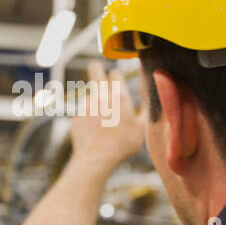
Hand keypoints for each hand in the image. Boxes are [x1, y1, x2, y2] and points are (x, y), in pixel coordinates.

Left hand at [69, 60, 145, 174]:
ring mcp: (86, 106)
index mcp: (119, 97)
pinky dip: (87, 118)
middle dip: (96, 68)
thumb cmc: (123, 144)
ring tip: (102, 118)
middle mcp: (100, 96)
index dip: (116, 76)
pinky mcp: (76, 118)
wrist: (97, 158)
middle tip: (95, 66)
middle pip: (95, 71)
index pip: (115, 74)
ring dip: (95, 101)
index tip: (116, 78)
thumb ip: (145, 111)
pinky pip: (83, 114)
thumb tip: (149, 100)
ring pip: (89, 96)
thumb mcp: (141, 129)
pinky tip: (94, 130)